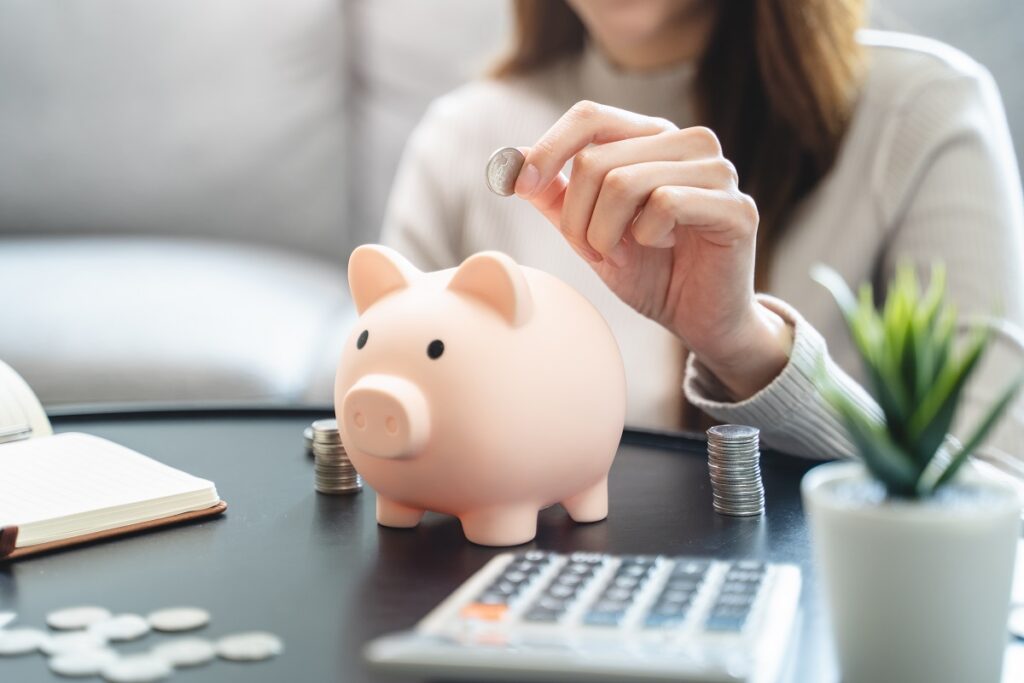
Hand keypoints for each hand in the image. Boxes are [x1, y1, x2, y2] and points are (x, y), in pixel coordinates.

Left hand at [516, 101, 791, 398]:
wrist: (700, 320)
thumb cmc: (650, 271)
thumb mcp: (588, 231)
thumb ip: (555, 194)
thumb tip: (510, 160)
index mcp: (652, 138)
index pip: (589, 117)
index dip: (548, 150)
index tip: (522, 186)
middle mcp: (689, 142)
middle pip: (595, 161)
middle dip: (577, 218)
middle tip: (594, 251)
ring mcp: (717, 170)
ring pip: (623, 183)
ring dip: (606, 234)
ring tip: (626, 253)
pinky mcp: (737, 207)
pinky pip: (664, 205)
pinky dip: (647, 238)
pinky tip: (665, 248)